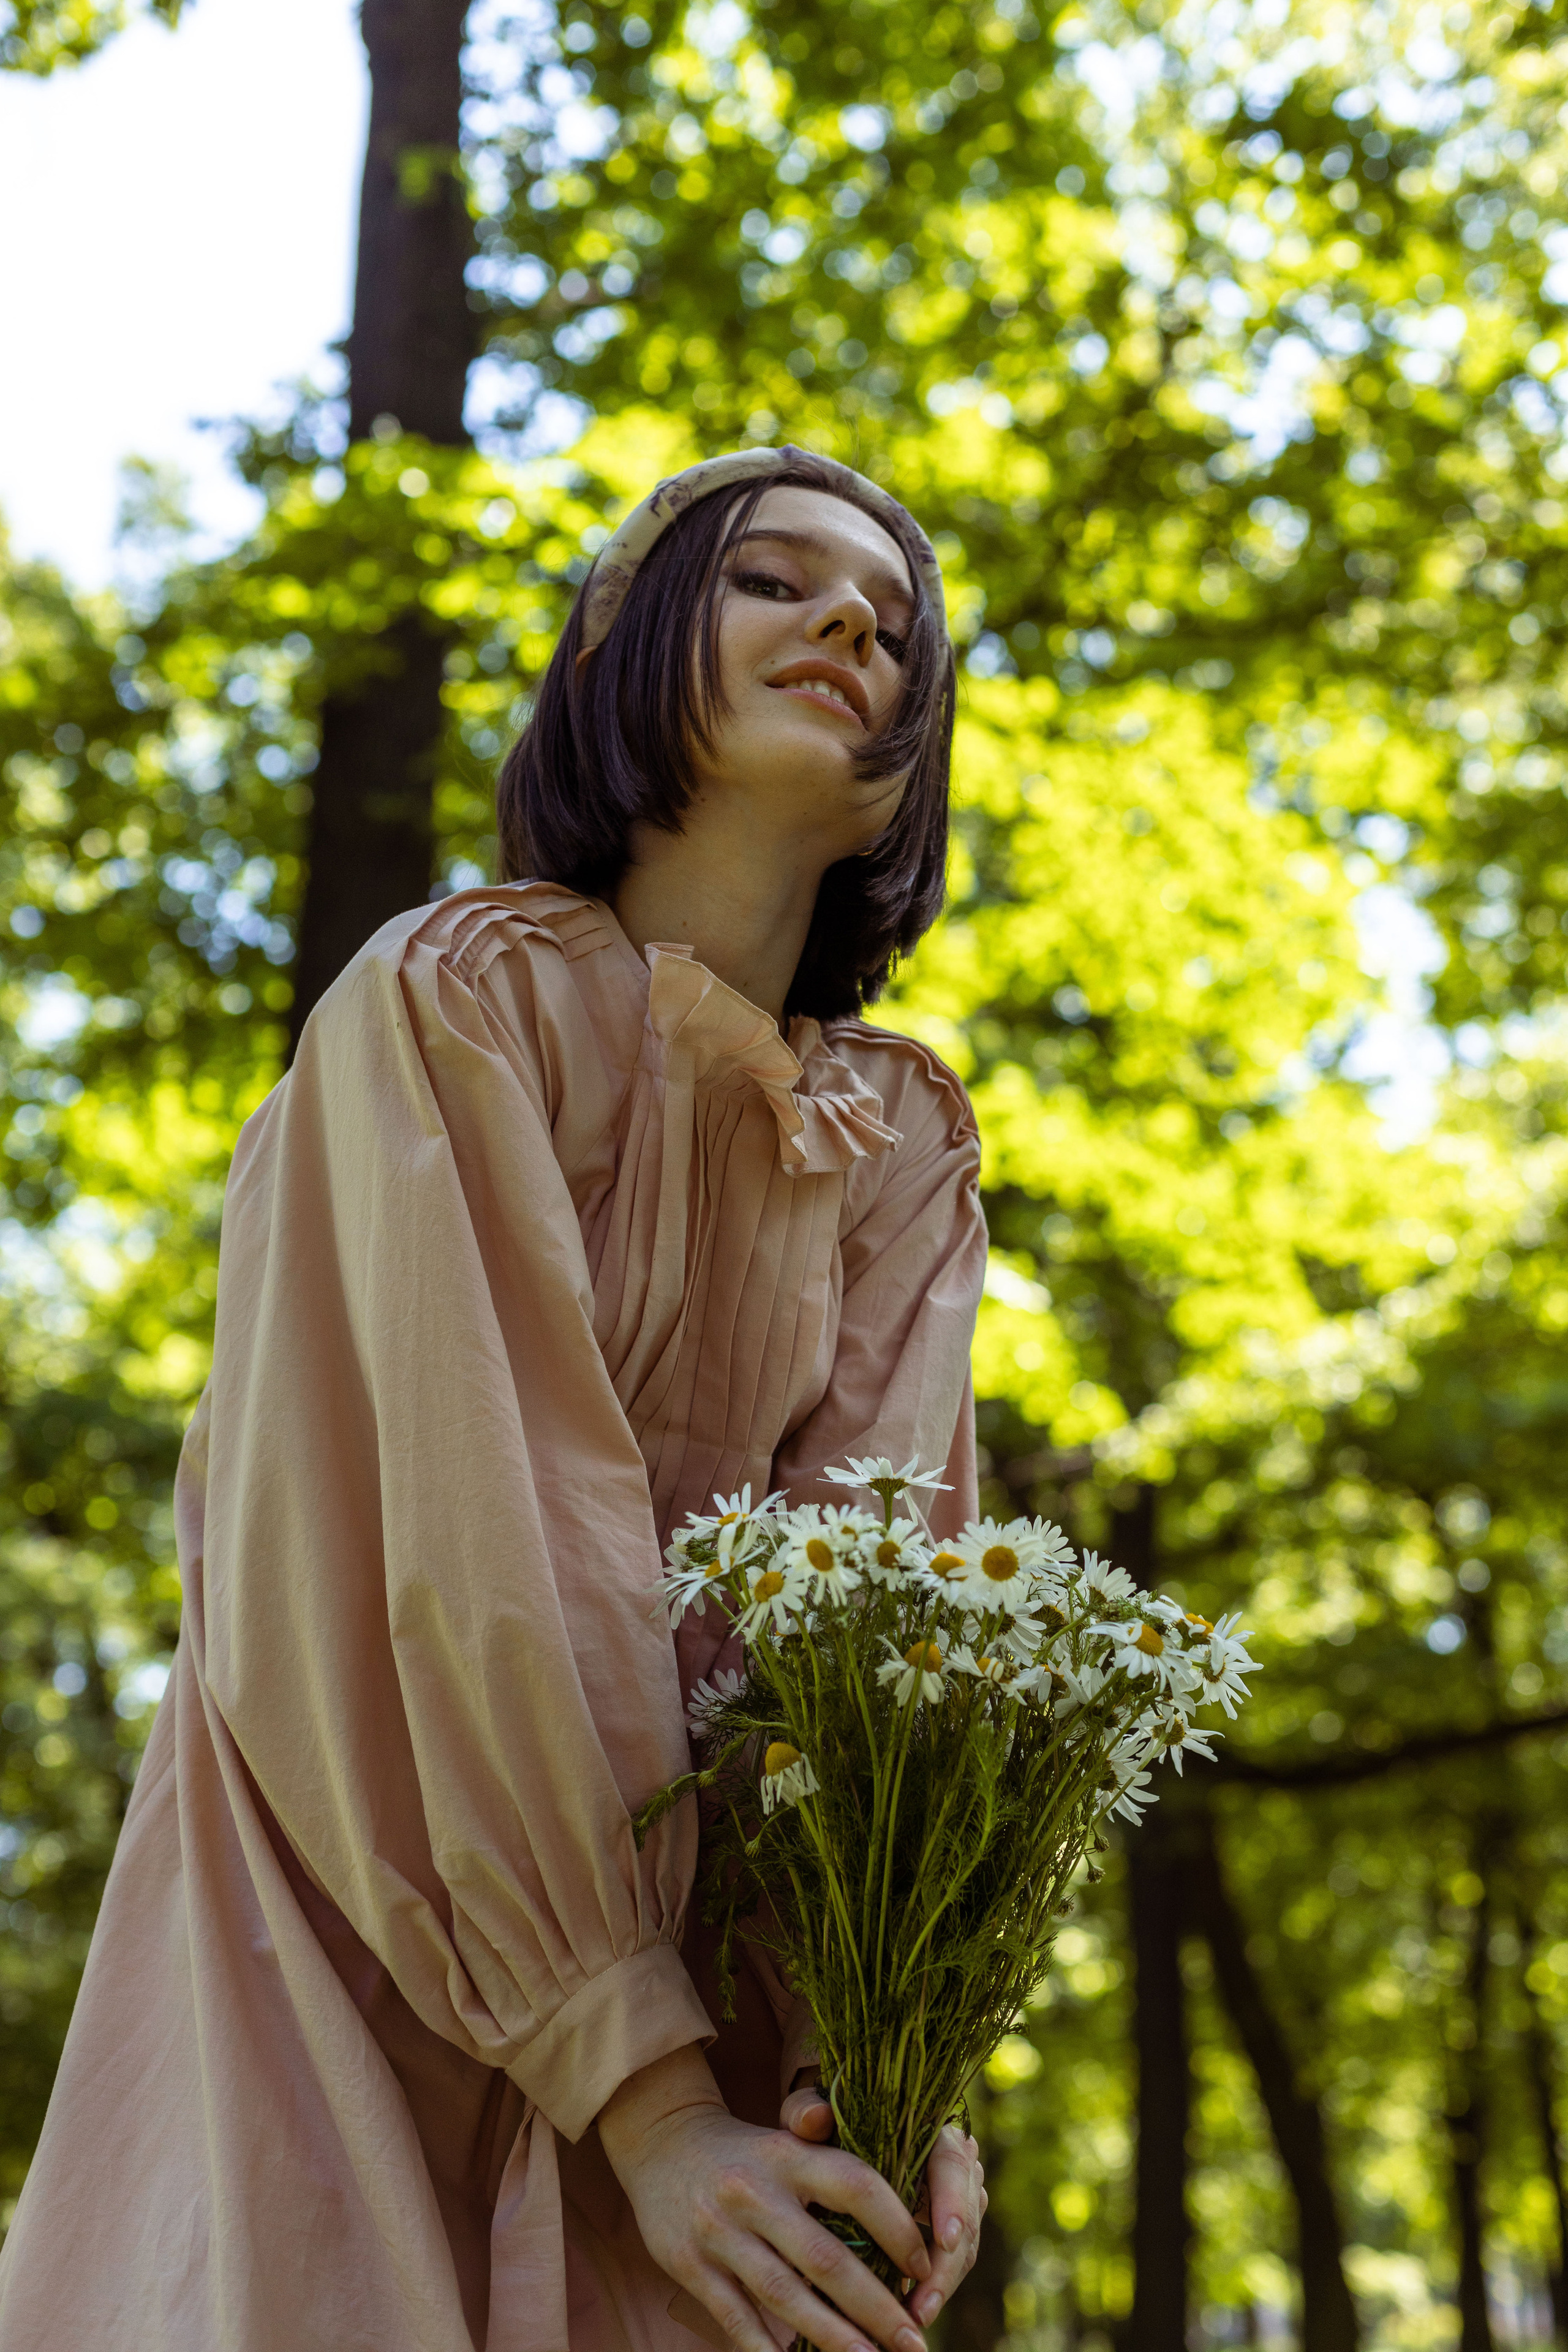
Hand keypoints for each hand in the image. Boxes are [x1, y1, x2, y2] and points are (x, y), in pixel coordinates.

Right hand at [600, 2046, 932, 2351]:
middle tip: (915, 2341)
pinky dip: (769, 2350)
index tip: (925, 2267)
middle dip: (877, 2308)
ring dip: (834, 2338)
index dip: (897, 2228)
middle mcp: (754, 2191)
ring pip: (785, 2296)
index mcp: (788, 2154)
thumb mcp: (788, 2140)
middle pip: (826, 2258)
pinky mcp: (690, 2265)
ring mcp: (719, 2231)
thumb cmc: (747, 2153)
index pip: (856, 2186)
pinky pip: (737, 2318)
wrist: (662, 2142)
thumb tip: (905, 2214)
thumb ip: (836, 2168)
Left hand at [781, 2089, 986, 2329]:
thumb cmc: (826, 2125)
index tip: (942, 2240)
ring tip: (915, 2318)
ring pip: (963, 2245)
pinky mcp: (947, 2227)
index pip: (953, 2163)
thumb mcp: (812, 2115)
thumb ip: (806, 2111)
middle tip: (922, 2305)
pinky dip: (934, 2287)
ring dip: (941, 2285)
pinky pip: (950, 2260)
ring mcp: (956, 2197)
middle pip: (966, 2214)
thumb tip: (811, 2117)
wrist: (841, 2136)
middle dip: (946, 2264)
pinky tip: (912, 2312)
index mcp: (930, 2128)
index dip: (952, 2202)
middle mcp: (953, 2162)